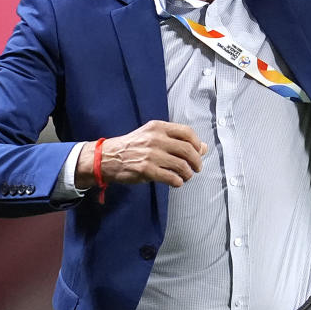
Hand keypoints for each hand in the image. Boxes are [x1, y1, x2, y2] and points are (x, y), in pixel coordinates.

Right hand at [75, 121, 208, 188]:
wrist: (108, 157)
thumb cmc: (133, 146)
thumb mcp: (153, 136)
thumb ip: (176, 139)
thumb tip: (203, 147)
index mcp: (158, 127)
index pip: (187, 132)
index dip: (197, 143)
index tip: (199, 152)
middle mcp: (156, 139)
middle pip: (187, 150)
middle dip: (197, 161)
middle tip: (197, 168)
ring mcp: (151, 155)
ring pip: (181, 165)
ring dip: (188, 174)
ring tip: (186, 176)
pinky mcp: (146, 170)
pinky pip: (171, 177)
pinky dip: (178, 182)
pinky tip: (176, 182)